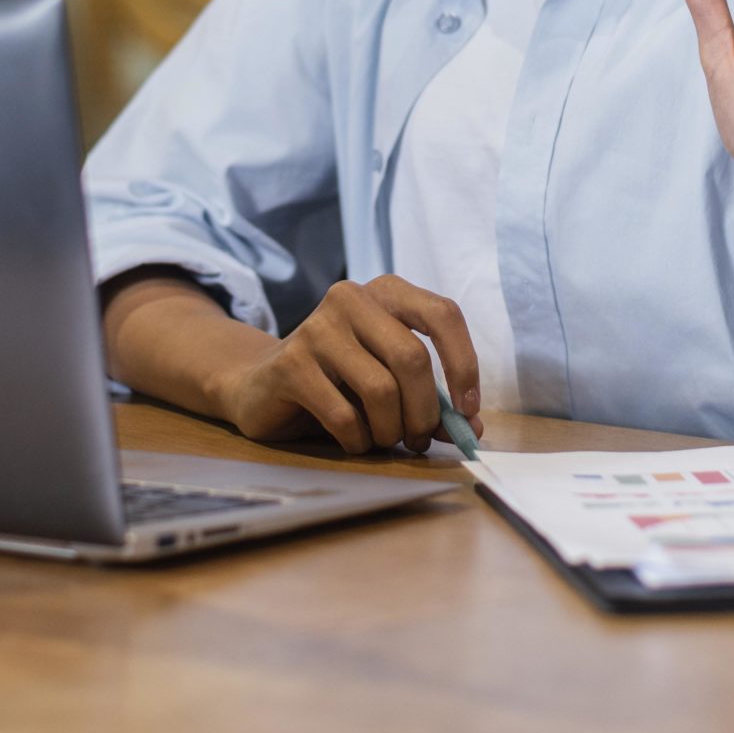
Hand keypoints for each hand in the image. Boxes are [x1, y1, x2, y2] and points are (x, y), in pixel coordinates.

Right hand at [208, 274, 482, 454]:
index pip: (443, 315)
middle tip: (420, 440)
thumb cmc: (339, 382)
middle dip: (425, 412)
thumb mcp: (392, 382)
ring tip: (384, 440)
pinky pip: (345, 415)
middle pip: (412, 358)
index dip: (464, 365)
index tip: (468, 409)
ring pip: (381, 390)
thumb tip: (473, 429)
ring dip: (391, 430)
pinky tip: (353, 441)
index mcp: (386, 292)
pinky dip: (358, 440)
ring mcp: (317, 328)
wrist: (261, 385)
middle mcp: (351, 298)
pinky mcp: (290, 364)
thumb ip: (433, 400)